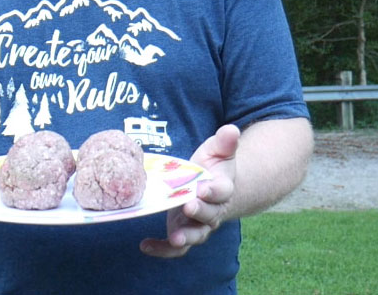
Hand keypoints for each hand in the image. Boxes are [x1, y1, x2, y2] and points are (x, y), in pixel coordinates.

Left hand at [140, 124, 239, 257]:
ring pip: (196, 235)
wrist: (212, 188)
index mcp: (222, 188)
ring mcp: (197, 223)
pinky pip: (175, 247)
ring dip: (186, 237)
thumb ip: (225, 142)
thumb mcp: (218, 151)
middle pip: (209, 214)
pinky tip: (146, 245)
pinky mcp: (182, 231)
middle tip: (188, 206)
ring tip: (175, 238)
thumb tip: (232, 129)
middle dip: (199, 211)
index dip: (213, 191)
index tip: (203, 188)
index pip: (221, 191)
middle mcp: (212, 210)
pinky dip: (162, 249)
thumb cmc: (214, 166)